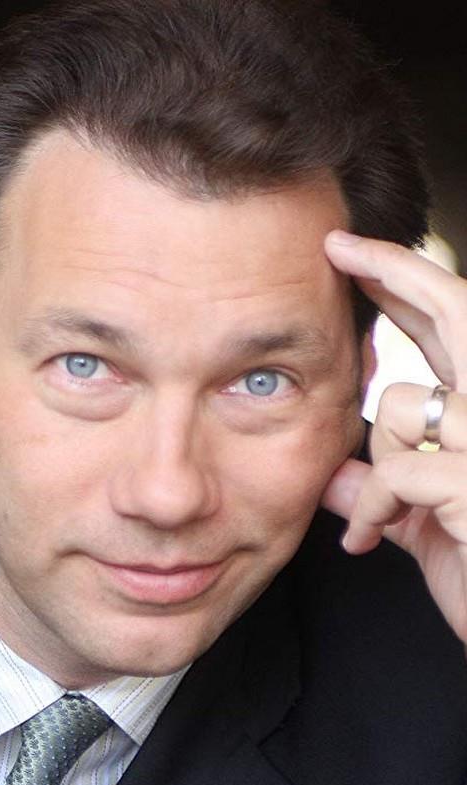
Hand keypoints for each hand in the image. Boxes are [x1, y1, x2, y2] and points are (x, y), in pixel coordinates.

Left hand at [322, 230, 466, 644]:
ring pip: (399, 404)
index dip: (407, 284)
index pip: (452, 325)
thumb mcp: (421, 523)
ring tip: (383, 515)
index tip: (354, 255)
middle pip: (456, 308)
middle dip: (393, 268)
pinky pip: (393, 472)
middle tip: (336, 242)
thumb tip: (331, 477)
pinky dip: (369, 511)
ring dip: (375, 461)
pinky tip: (371, 541)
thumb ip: (382, 491)